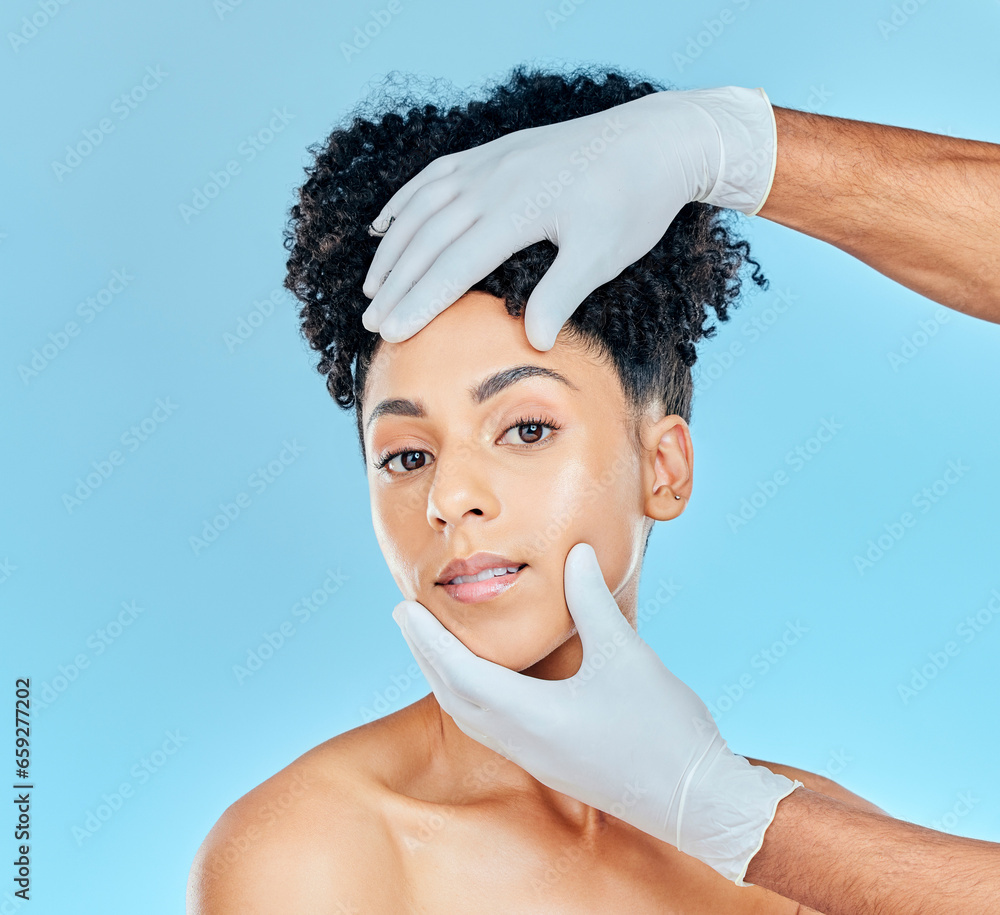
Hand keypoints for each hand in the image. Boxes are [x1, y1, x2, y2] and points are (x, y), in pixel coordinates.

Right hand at [362, 86, 775, 349]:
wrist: (656, 139)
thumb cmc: (634, 201)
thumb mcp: (605, 252)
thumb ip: (563, 293)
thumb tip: (534, 340)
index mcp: (517, 210)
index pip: (453, 265)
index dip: (419, 302)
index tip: (392, 334)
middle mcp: (492, 181)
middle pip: (428, 239)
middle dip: (396, 283)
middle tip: (371, 322)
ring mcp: (490, 162)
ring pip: (423, 206)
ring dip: (393, 247)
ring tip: (372, 285)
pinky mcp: (496, 152)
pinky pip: (435, 175)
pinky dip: (405, 201)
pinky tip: (386, 223)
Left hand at [391, 541, 799, 884]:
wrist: (696, 801)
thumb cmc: (662, 730)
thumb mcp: (626, 654)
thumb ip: (592, 602)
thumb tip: (575, 552)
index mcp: (530, 716)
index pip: (459, 672)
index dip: (428, 639)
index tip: (403, 609)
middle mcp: (522, 743)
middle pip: (455, 696)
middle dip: (426, 656)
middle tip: (407, 620)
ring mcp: (536, 759)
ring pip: (470, 717)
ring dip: (446, 679)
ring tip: (435, 647)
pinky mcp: (552, 766)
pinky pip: (492, 730)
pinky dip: (472, 700)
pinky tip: (485, 685)